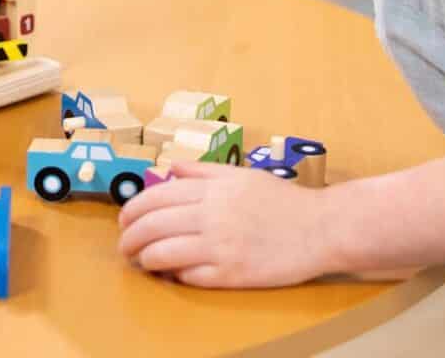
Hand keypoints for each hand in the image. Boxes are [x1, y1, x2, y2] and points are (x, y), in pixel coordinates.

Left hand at [117, 162, 337, 287]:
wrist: (321, 228)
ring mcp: (220, 246)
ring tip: (139, 261)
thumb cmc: (281, 201)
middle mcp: (212, 215)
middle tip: (124, 244)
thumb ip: (203, 171)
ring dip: (143, 258)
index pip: (156, 197)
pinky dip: (173, 275)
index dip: (132, 210)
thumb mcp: (241, 174)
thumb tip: (169, 167)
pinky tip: (170, 273)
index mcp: (212, 188)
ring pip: (163, 253)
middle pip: (153, 224)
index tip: (124, 220)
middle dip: (129, 236)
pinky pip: (189, 277)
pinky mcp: (232, 274)